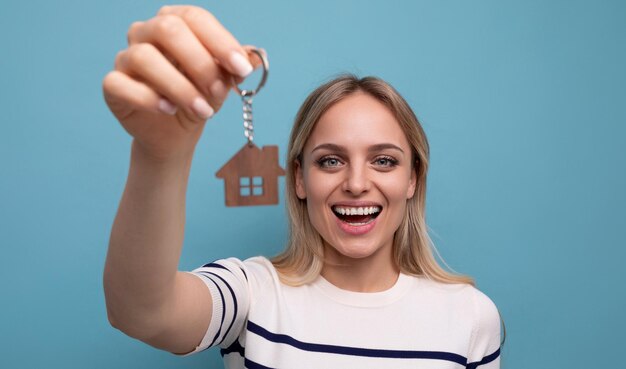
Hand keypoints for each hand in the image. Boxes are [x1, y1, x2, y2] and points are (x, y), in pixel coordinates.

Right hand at [102, 5, 261, 159]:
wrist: (175, 133)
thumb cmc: (198, 97)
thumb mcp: (222, 82)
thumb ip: (234, 67)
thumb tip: (255, 57)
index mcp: (175, 22)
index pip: (196, 18)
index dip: (220, 42)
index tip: (242, 68)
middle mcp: (146, 32)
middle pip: (168, 29)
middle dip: (200, 62)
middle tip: (220, 89)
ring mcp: (126, 58)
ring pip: (145, 57)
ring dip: (180, 86)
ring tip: (203, 110)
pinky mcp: (113, 86)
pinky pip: (120, 83)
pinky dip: (148, 98)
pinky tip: (169, 110)